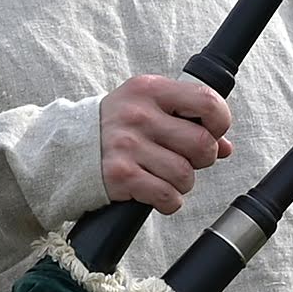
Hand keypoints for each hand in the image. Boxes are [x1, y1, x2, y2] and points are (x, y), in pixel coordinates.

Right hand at [97, 72, 232, 213]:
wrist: (66, 148)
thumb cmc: (117, 127)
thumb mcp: (148, 108)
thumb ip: (189, 121)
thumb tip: (226, 147)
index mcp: (150, 90)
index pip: (207, 101)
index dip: (220, 122)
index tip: (212, 132)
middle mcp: (139, 115)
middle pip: (202, 145)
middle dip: (202, 159)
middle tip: (186, 158)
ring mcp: (128, 145)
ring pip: (186, 175)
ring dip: (182, 183)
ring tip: (165, 175)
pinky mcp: (121, 175)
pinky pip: (167, 197)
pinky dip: (169, 201)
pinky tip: (157, 192)